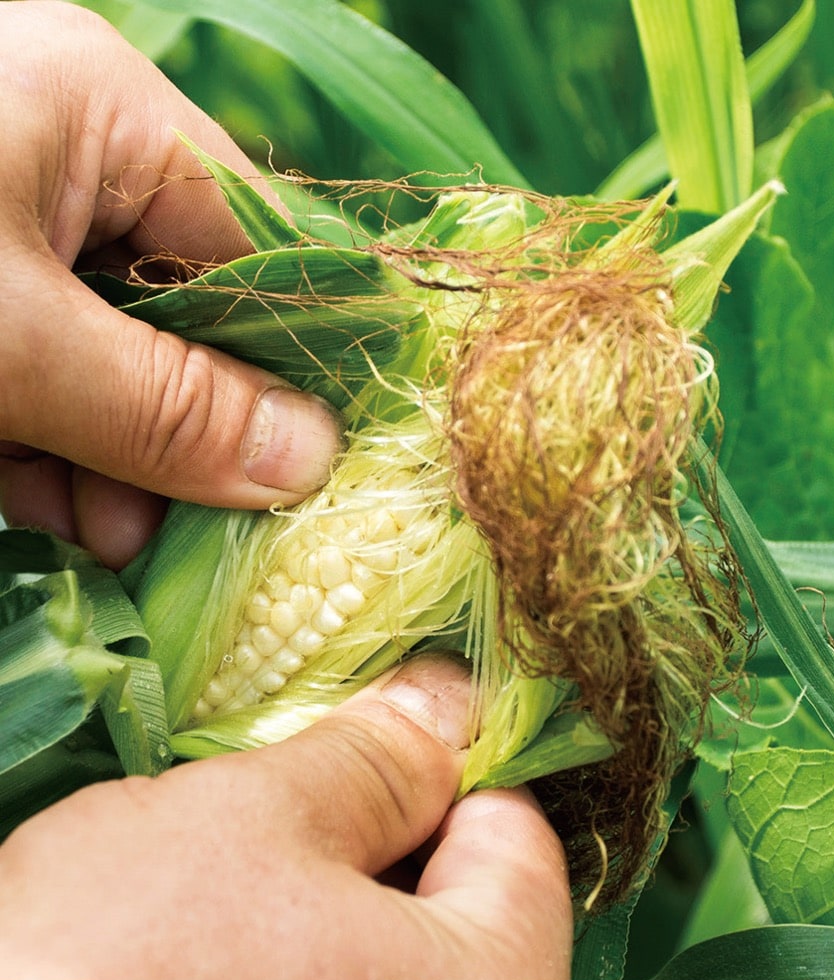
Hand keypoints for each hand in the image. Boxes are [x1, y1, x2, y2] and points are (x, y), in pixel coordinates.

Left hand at [0, 1, 341, 569]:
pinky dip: (54, 460)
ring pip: (119, 366)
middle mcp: (65, 162)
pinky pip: (47, 386)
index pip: (265, 240)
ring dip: (123, 464)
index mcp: (102, 117)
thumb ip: (165, 404)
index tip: (333, 462)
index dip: (307, 355)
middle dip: (201, 429)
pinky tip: (55, 515)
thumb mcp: (6, 343)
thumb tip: (310, 459)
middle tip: (211, 530)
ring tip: (114, 541)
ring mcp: (6, 239)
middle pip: (191, 315)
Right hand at [0, 656, 571, 979]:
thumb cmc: (119, 964)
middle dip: (385, 819)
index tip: (393, 715)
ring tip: (249, 851)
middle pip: (457, 901)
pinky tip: (224, 923)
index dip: (456, 758)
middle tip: (300, 771)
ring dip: (329, 881)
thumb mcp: (257, 822)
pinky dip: (295, 944)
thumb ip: (377, 758)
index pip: (522, 844)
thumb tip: (453, 700)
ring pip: (387, 947)